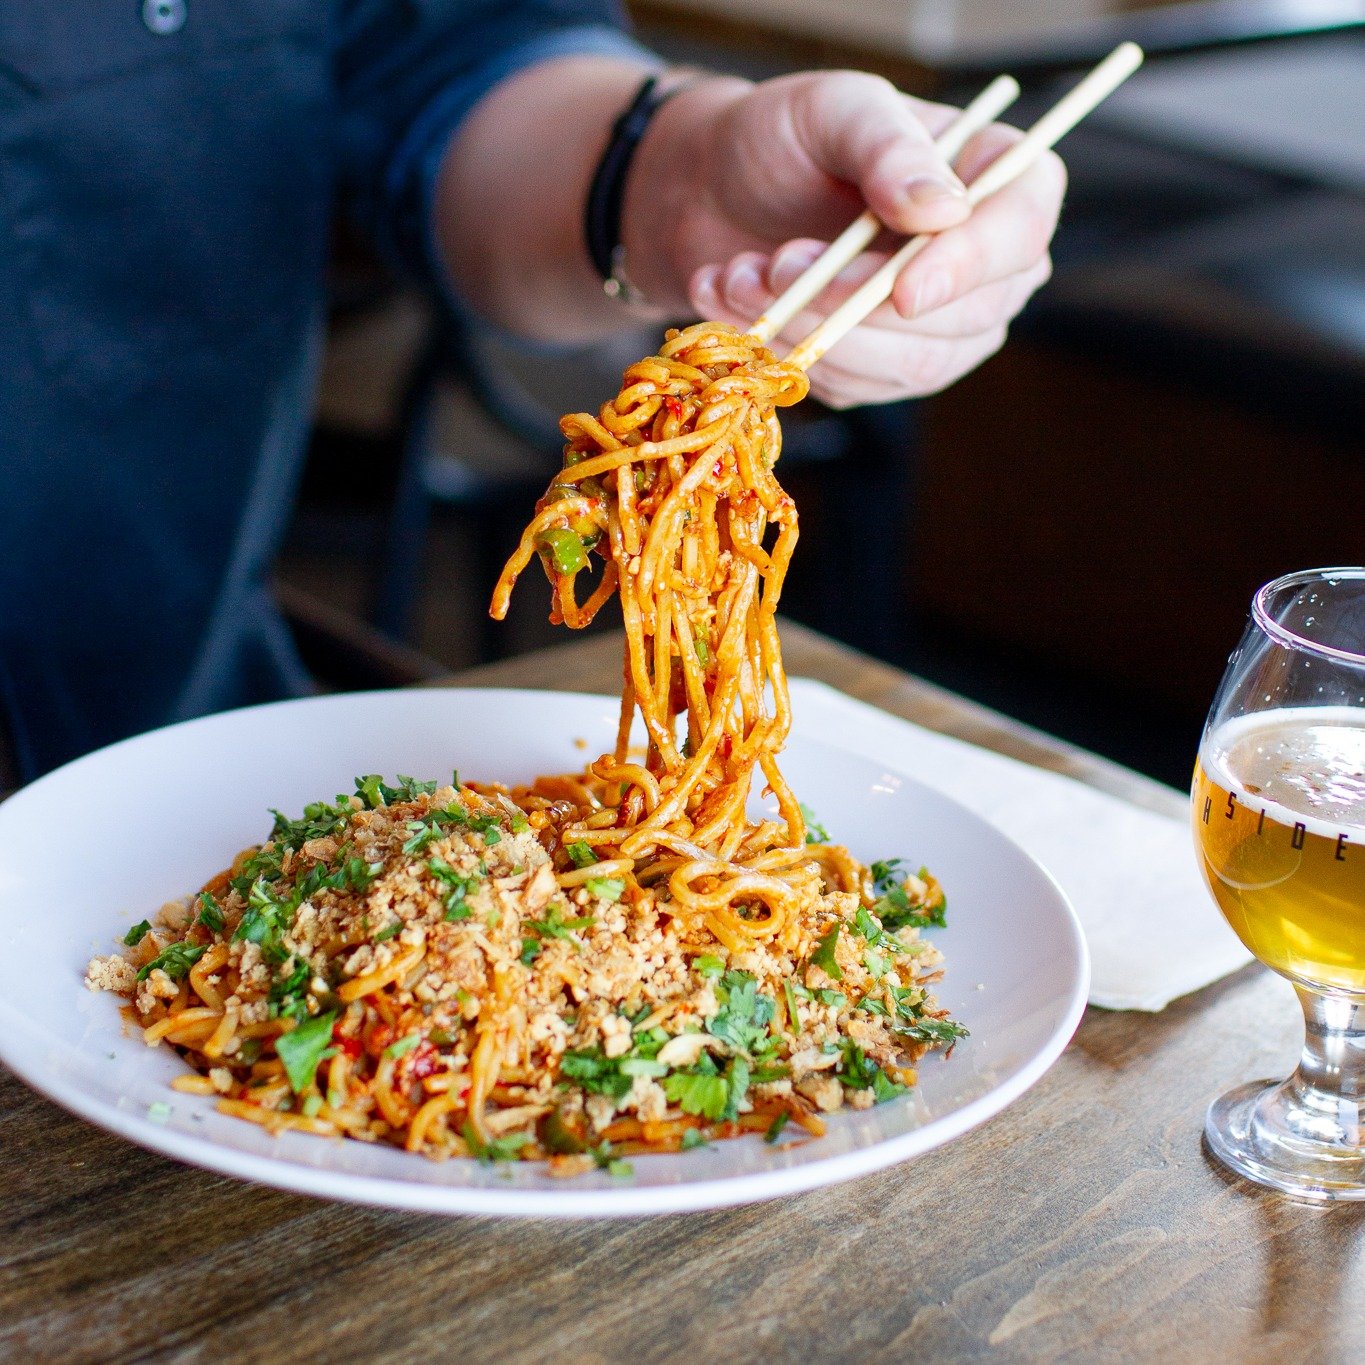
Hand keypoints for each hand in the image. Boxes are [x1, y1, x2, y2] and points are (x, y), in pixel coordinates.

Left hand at [630, 71, 1064, 407]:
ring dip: (815, 328)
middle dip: (859, 301)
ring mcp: (941, 328)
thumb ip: (888, 148)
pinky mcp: (883, 371)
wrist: (716, 193)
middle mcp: (985, 264)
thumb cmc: (787, 138)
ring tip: (745, 275)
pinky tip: (741, 302)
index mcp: (996, 179)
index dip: (968, 269)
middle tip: (779, 263)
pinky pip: (857, 385)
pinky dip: (792, 353)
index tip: (902, 290)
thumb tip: (945, 209)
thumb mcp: (834, 111)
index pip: (1019, 234)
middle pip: (965, 317)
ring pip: (909, 364)